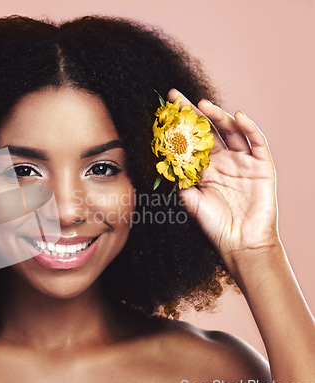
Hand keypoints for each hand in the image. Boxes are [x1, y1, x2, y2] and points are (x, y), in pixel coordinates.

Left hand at [167, 89, 278, 274]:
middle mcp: (223, 161)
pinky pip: (256, 142)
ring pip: (231, 131)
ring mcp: (243, 162)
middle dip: (193, 113)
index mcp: (205, 168)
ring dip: (218, 116)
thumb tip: (162, 161)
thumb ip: (178, 180)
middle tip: (178, 97)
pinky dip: (248, 128)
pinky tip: (237, 116)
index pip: (191, 141)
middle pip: (208, 130)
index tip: (165, 110)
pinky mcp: (261, 166)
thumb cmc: (214, 225)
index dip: (179, 126)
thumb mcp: (190, 200)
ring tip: (203, 104)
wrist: (240, 243)